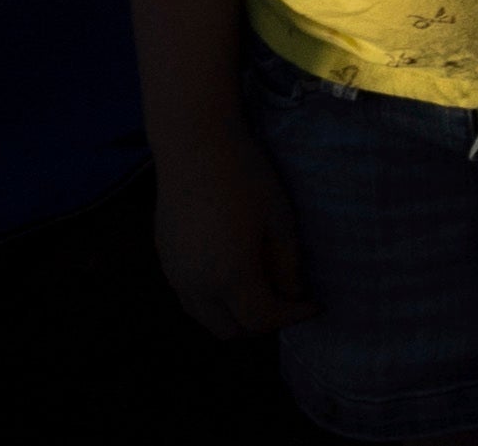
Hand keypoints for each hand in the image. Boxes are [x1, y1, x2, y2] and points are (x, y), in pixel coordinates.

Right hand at [150, 122, 309, 343]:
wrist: (195, 148)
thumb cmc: (246, 178)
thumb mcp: (280, 220)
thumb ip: (286, 264)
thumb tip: (292, 294)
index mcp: (229, 276)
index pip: (261, 319)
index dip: (291, 317)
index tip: (313, 305)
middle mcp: (196, 285)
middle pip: (229, 330)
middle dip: (261, 321)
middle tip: (286, 298)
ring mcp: (174, 275)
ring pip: (205, 317)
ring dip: (233, 312)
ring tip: (262, 283)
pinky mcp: (164, 261)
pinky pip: (190, 297)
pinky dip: (213, 297)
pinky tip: (233, 267)